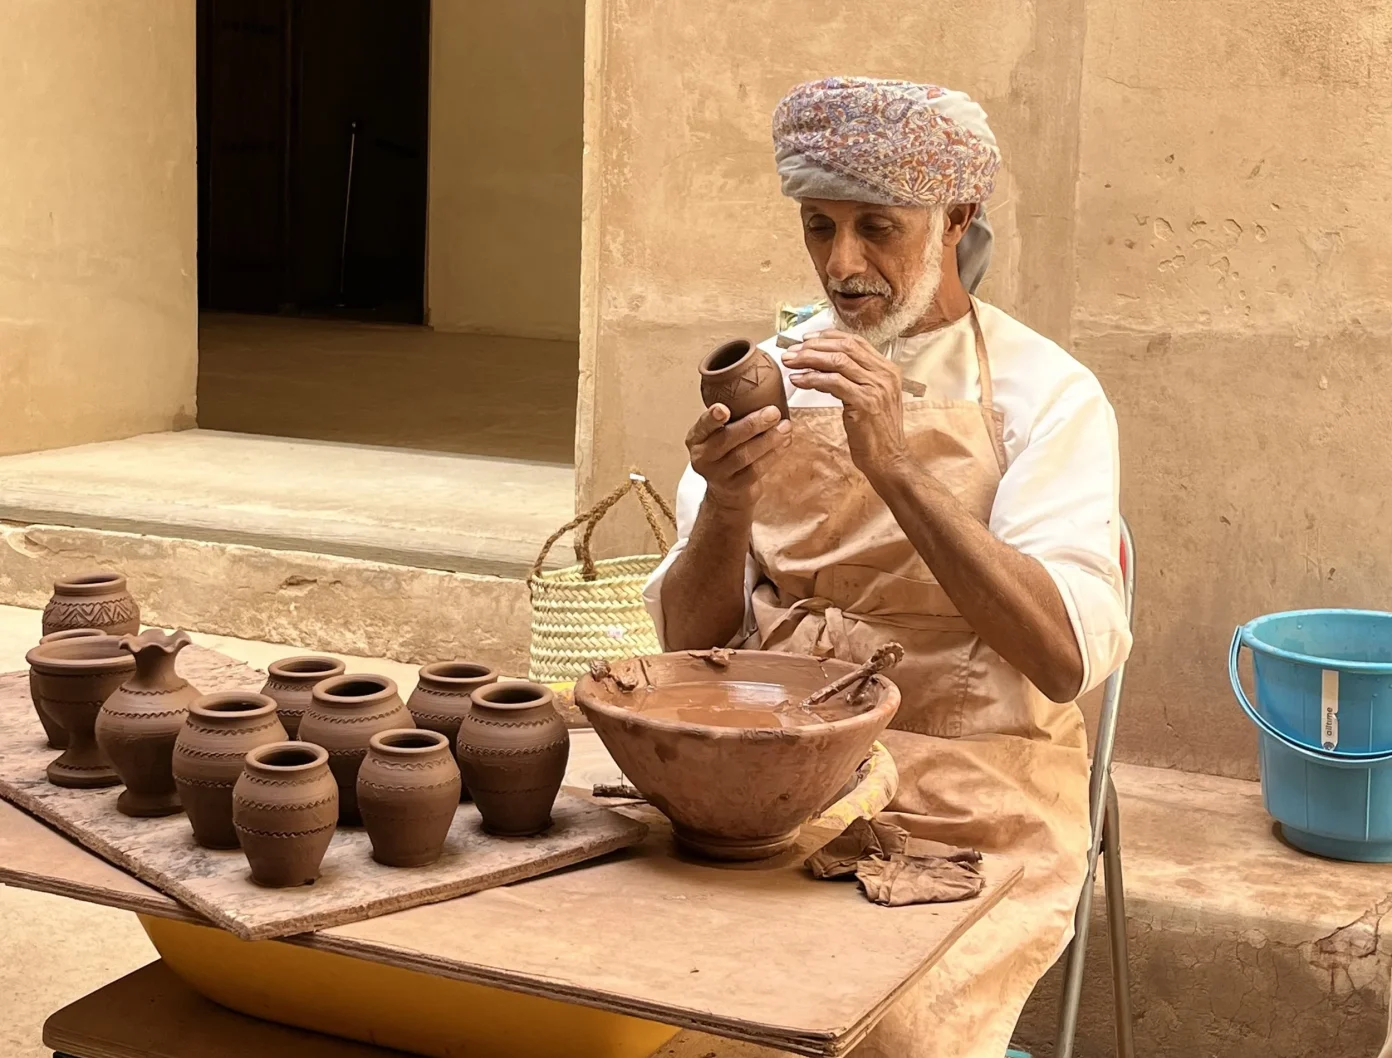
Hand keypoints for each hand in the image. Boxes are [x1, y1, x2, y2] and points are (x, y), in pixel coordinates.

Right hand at [686, 404, 791, 512]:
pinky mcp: (736, 487)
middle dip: (752, 425)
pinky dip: (773, 455)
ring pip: (743, 456)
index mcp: (696, 439)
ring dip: (768, 440)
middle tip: (773, 412)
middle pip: (726, 440)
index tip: (723, 408)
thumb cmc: (726, 453)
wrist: (726, 492)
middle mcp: (703, 457)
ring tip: (785, 427)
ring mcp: (718, 475)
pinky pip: (756, 470)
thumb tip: (761, 386)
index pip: (702, 426)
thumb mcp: (719, 434)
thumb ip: (732, 416)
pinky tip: (784, 442)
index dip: (712, 418)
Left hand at [782, 329, 907, 477]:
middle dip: (814, 346)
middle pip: (845, 347)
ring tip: (789, 362)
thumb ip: (856, 379)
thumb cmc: (875, 434)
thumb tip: (824, 364)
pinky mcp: (865, 402)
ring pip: (838, 361)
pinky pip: (833, 382)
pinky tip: (798, 380)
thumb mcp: (870, 399)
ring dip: (809, 359)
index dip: (829, 337)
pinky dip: (812, 379)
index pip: (856, 342)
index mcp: (888, 369)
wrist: (889, 459)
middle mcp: (885, 374)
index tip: (806, 339)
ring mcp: (876, 387)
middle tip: (791, 351)